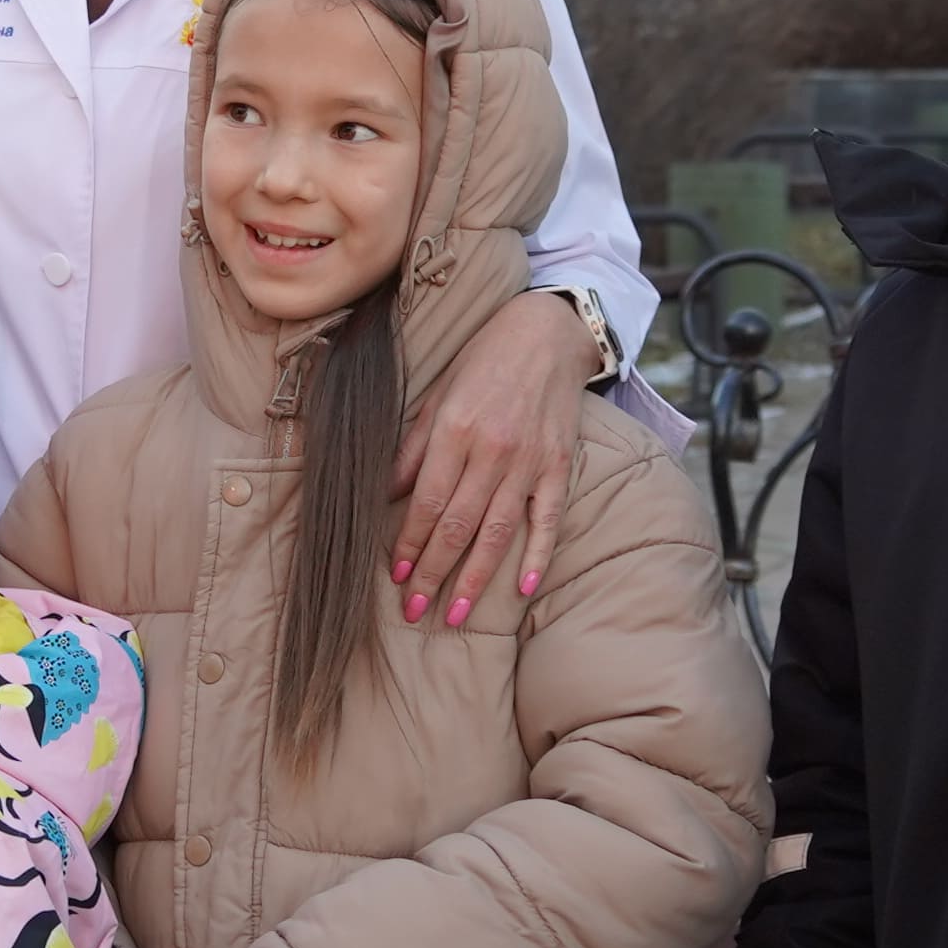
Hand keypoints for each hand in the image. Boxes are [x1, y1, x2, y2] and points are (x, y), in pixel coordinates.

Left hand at [388, 290, 593, 628]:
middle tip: (415, 611)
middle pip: (458, 526)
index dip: (409, 543)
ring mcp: (530, 461)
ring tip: (456, 614)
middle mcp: (492, 450)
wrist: (547, 333)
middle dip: (433, 573)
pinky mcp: (559, 466)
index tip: (394, 575)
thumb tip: (387, 496)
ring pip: (498, 532)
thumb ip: (413, 448)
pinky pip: (548, 519)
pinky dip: (538, 555)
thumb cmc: (482, 362)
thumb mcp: (435, 396)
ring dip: (476, 578)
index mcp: (454, 431)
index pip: (427, 502)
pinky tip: (524, 588)